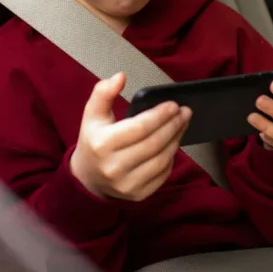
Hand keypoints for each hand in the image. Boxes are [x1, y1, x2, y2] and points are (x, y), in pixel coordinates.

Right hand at [70, 72, 191, 200]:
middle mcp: (114, 167)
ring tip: (182, 125)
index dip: (160, 115)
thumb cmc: (93, 140)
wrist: (88, 177)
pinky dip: (171, 158)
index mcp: (102, 144)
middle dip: (173, 125)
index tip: (173, 105)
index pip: (139, 127)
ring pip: (161, 159)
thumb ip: (103, 92)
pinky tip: (173, 144)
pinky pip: (162, 175)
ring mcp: (126, 184)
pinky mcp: (138, 195)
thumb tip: (121, 77)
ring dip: (176, 140)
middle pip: (154, 143)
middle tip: (184, 112)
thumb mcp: (92, 114)